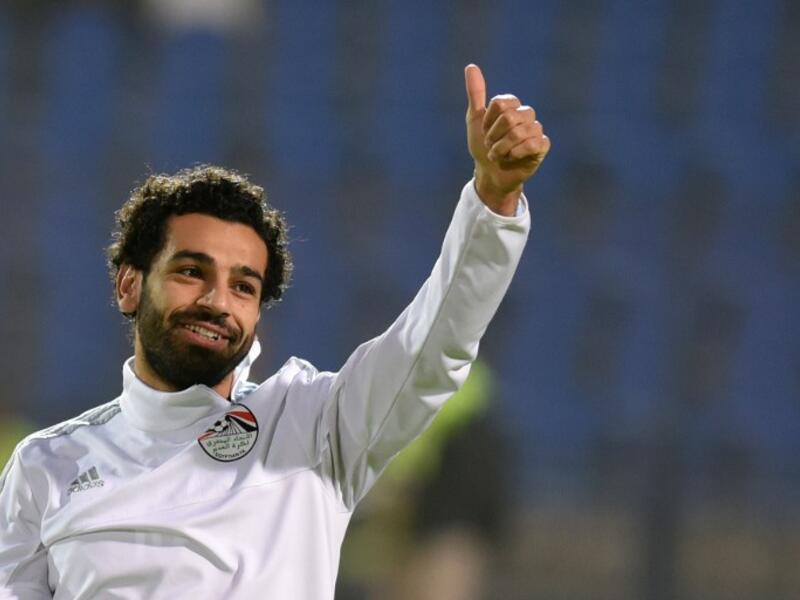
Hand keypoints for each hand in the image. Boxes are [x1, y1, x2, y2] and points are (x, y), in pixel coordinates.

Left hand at [465, 64, 549, 215]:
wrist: (489, 174)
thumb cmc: (482, 147)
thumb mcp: (475, 119)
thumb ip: (475, 93)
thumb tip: (471, 66)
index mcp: (512, 105)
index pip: (501, 104)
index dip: (488, 122)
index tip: (485, 132)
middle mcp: (526, 115)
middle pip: (509, 118)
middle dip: (494, 137)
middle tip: (491, 145)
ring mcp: (536, 130)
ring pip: (519, 132)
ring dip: (502, 148)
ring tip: (499, 155)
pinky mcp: (542, 146)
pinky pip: (532, 144)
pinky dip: (515, 154)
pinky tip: (512, 158)